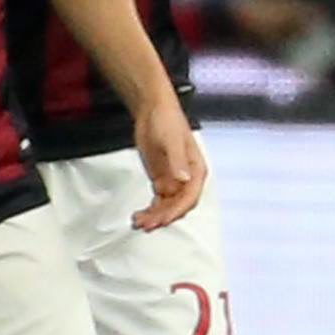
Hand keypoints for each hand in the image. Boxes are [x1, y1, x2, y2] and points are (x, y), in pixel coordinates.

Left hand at [129, 98, 205, 231]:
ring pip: (167, 207)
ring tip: (138, 222)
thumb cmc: (167, 120)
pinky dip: (150, 210)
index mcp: (196, 170)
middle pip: (178, 206)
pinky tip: (140, 215)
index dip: (176, 210)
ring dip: (155, 216)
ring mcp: (173, 181)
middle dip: (163, 217)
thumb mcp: (171, 140)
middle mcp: (187, 179)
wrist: (152, 109)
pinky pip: (158, 202)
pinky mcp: (161, 180)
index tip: (163, 219)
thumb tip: (184, 178)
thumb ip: (177, 160)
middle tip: (146, 224)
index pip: (189, 197)